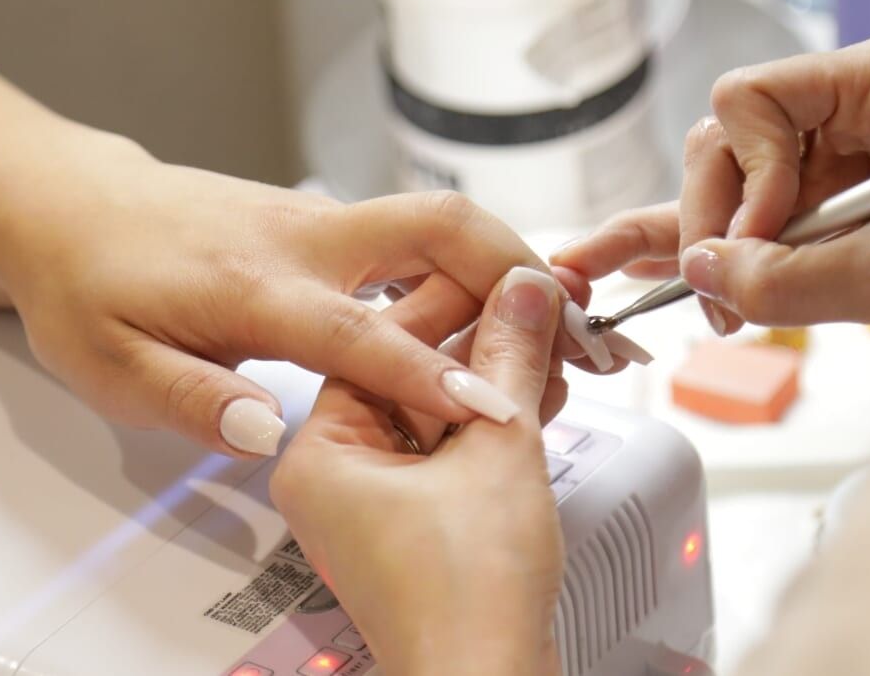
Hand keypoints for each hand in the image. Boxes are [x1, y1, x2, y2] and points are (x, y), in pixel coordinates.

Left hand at [0, 143, 622, 456]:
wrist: (69, 204)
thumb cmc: (88, 286)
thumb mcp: (109, 365)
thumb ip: (192, 400)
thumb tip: (271, 430)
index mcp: (253, 284)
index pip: (360, 332)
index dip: (431, 374)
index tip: (496, 408)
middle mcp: (303, 238)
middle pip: (437, 225)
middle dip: (518, 268)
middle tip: (580, 329)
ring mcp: (321, 220)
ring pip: (438, 221)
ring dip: (509, 264)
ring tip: (566, 326)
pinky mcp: (327, 221)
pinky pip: (417, 234)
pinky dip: (472, 265)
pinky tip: (498, 309)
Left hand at [271, 266, 564, 674]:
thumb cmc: (464, 595)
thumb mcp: (498, 447)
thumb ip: (509, 357)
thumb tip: (523, 292)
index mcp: (319, 452)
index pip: (378, 342)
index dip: (452, 300)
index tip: (501, 274)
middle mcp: (334, 476)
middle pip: (408, 375)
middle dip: (481, 344)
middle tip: (535, 308)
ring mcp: (373, 505)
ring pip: (435, 414)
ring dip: (495, 382)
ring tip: (550, 347)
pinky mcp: (413, 528)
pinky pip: (448, 452)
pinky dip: (491, 426)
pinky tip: (539, 394)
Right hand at [554, 34, 869, 358]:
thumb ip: (781, 278)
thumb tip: (697, 269)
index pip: (751, 98)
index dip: (741, 175)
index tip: (764, 243)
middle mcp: (856, 95)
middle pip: (731, 136)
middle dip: (718, 217)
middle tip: (721, 295)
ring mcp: (844, 140)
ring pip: (736, 176)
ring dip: (720, 241)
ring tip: (714, 309)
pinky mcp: (839, 186)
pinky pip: (763, 207)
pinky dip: (729, 242)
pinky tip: (656, 266)